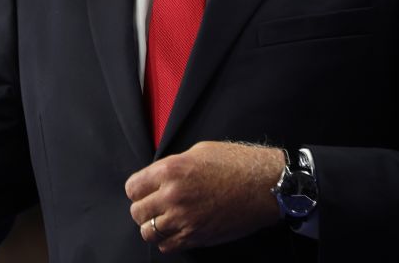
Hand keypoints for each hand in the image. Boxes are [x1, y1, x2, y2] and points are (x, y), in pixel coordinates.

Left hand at [125, 140, 283, 252]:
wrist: (265, 185)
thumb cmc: (236, 163)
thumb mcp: (198, 152)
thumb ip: (172, 166)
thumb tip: (157, 178)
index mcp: (171, 170)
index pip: (132, 187)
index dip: (138, 189)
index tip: (144, 190)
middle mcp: (174, 196)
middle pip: (137, 211)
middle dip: (143, 208)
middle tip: (154, 205)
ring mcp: (185, 219)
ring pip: (148, 232)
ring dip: (153, 226)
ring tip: (164, 219)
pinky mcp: (198, 236)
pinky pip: (167, 246)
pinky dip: (167, 240)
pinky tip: (176, 229)